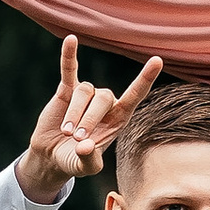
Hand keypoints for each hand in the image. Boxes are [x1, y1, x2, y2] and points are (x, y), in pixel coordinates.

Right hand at [13, 37, 166, 202]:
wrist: (52, 156)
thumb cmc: (75, 161)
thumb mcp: (85, 169)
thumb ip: (89, 161)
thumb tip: (84, 147)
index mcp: (119, 119)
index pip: (135, 95)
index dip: (145, 79)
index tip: (157, 60)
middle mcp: (106, 104)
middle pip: (104, 98)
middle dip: (89, 119)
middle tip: (75, 139)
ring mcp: (87, 95)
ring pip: (85, 92)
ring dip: (74, 113)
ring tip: (66, 132)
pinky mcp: (67, 91)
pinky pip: (69, 70)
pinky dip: (69, 56)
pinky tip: (70, 40)